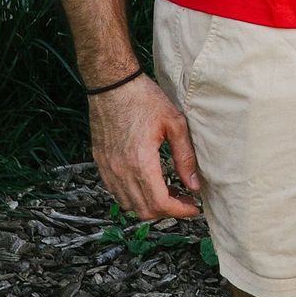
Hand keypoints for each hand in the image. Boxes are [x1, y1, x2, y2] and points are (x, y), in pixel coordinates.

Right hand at [90, 76, 200, 220]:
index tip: (194, 208)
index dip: (179, 211)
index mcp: (140, 163)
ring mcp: (108, 169)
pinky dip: (134, 196)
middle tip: (185, 200)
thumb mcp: (175, 124)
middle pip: (144, 210)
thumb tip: (194, 185)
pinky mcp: (101, 164)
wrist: (112, 85)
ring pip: (128, 204)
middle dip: (167, 211)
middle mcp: (121, 171)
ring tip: (170, 191)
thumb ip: (185, 157)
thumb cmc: (145, 99)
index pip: (159, 203)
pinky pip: (116, 192)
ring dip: (150, 205)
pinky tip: (150, 183)